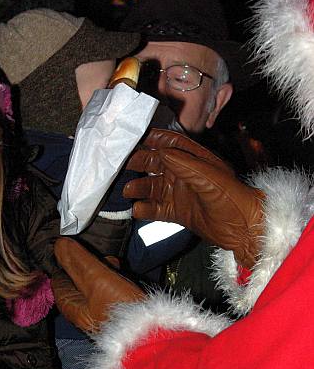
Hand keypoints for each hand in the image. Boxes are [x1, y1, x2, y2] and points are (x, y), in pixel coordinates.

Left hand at [52, 238, 144, 334]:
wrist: (154, 332)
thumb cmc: (124, 311)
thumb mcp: (98, 280)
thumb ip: (79, 261)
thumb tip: (59, 246)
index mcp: (73, 309)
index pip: (58, 281)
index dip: (63, 263)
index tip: (71, 247)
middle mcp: (84, 313)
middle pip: (77, 281)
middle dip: (86, 264)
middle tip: (96, 253)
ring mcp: (101, 312)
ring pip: (94, 283)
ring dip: (102, 269)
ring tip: (113, 263)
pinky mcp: (117, 311)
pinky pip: (108, 289)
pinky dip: (113, 278)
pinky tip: (122, 273)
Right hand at [124, 129, 264, 268]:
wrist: (243, 230)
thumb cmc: (233, 199)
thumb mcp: (210, 178)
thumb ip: (185, 164)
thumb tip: (160, 152)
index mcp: (196, 161)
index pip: (171, 144)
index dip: (154, 139)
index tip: (135, 138)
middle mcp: (186, 175)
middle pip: (157, 164)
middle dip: (140, 163)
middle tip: (123, 165)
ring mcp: (181, 194)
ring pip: (153, 187)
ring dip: (139, 187)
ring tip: (128, 190)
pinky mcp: (178, 213)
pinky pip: (156, 209)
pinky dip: (145, 209)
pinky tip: (136, 209)